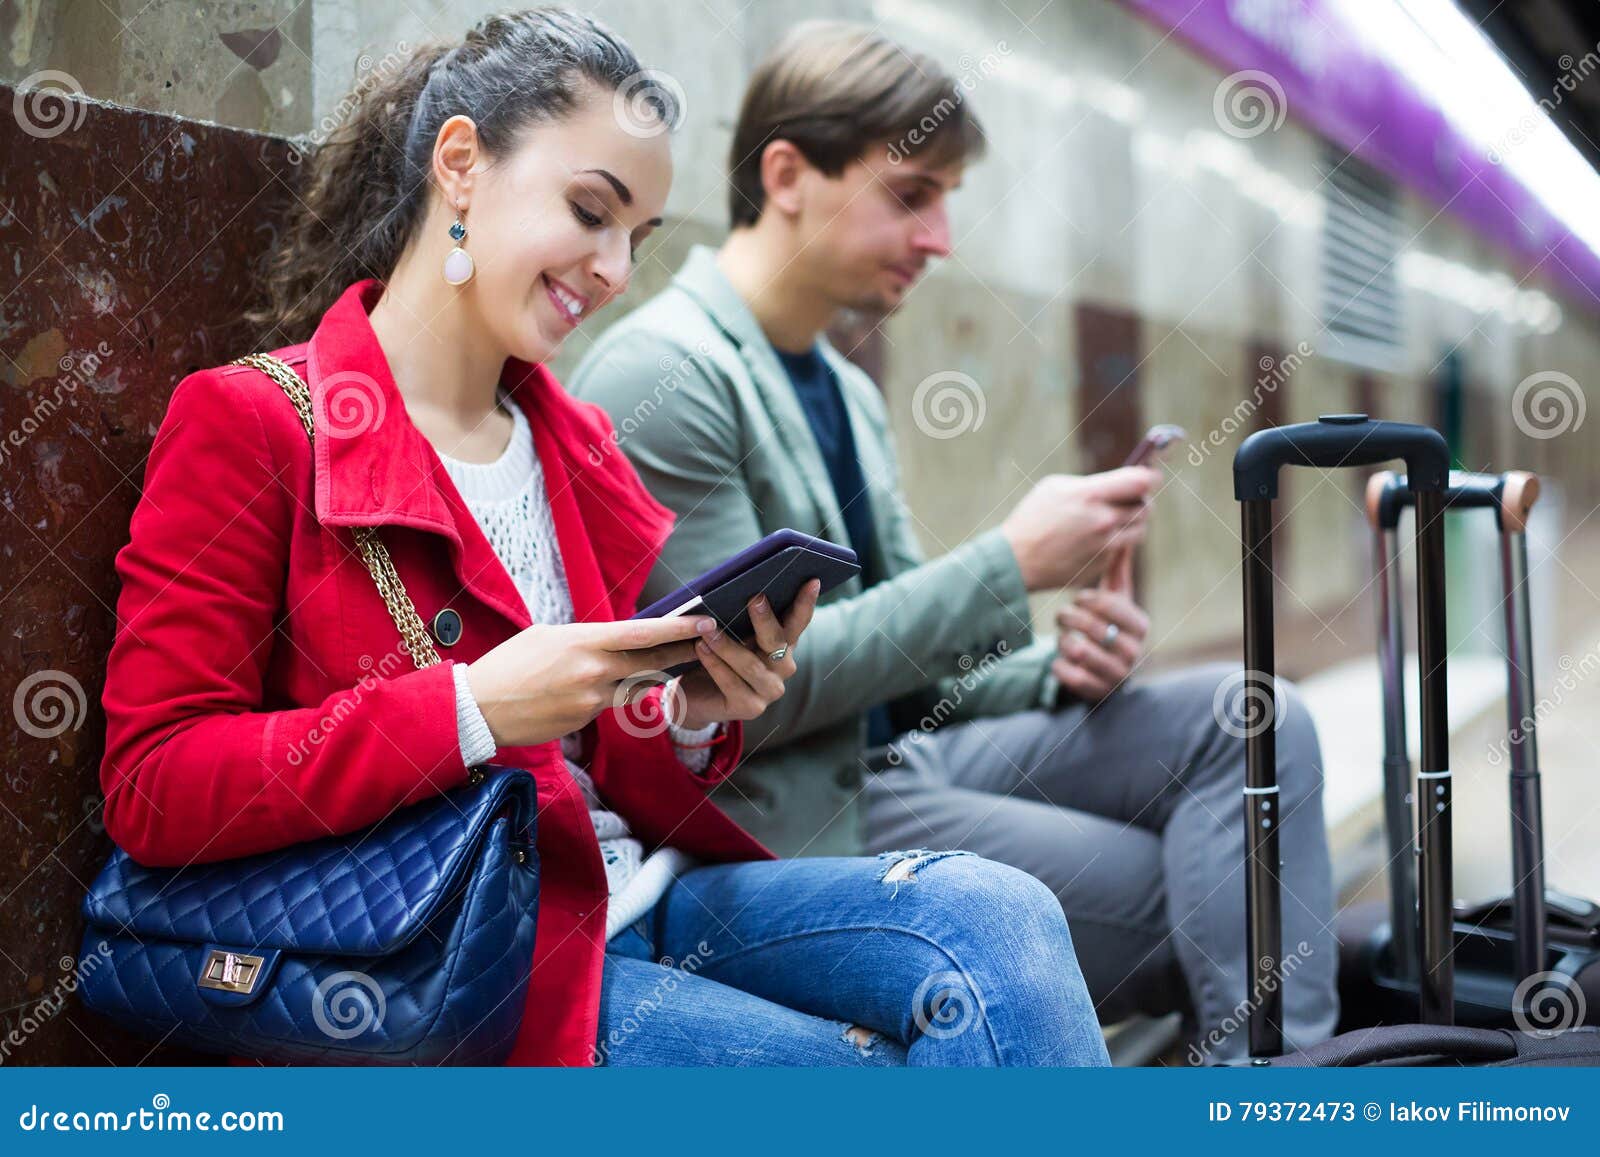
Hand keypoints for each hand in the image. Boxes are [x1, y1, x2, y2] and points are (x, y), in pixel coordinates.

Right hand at [465, 615, 713, 747]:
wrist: (480, 707)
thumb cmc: (510, 664)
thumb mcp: (547, 636)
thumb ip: (586, 638)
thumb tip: (613, 642)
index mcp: (585, 641)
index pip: (643, 633)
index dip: (678, 628)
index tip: (705, 621)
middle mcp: (595, 671)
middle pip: (651, 662)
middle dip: (682, 653)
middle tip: (708, 643)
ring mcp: (591, 700)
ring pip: (634, 687)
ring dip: (649, 677)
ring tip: (663, 666)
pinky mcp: (585, 721)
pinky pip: (608, 705)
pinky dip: (609, 695)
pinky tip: (587, 690)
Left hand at [670, 580, 820, 729]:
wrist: (696, 697)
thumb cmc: (716, 657)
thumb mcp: (732, 634)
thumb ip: (741, 617)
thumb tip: (740, 586)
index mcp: (783, 646)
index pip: (798, 621)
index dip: (806, 603)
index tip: (812, 581)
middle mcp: (783, 668)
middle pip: (777, 641)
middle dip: (765, 619)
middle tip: (755, 598)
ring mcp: (769, 690)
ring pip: (750, 665)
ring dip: (727, 645)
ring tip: (707, 629)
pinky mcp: (750, 708)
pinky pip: (731, 683)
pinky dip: (715, 664)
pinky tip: (701, 649)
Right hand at [1002, 467, 1157, 591]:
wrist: (1016, 561)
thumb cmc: (1032, 518)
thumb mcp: (1055, 488)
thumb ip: (1091, 484)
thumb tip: (1118, 484)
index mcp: (1090, 495)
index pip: (1141, 481)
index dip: (1151, 477)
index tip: (1152, 476)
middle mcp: (1103, 521)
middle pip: (1146, 508)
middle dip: (1141, 501)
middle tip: (1131, 499)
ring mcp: (1105, 546)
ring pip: (1139, 531)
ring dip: (1132, 524)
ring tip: (1113, 520)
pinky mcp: (1103, 565)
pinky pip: (1121, 550)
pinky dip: (1114, 543)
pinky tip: (1093, 540)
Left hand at [1052, 550, 1148, 701]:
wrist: (1106, 672)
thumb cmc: (1109, 627)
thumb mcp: (1116, 599)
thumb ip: (1118, 570)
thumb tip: (1123, 536)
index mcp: (1141, 624)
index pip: (1107, 603)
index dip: (1085, 599)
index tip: (1078, 599)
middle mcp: (1135, 651)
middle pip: (1089, 625)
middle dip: (1068, 617)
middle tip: (1063, 616)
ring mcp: (1118, 674)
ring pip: (1077, 650)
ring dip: (1062, 641)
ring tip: (1063, 638)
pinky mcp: (1098, 693)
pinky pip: (1069, 675)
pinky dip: (1058, 666)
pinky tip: (1060, 661)